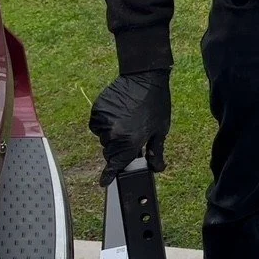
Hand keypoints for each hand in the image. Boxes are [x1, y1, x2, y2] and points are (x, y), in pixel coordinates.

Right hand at [89, 70, 170, 186]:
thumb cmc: (156, 103)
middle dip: (119, 149)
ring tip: (126, 120)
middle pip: (110, 152)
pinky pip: (97, 124)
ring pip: (103, 138)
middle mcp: (114, 135)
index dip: (109, 175)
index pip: (116, 165)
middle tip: (130, 135)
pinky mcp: (97, 110)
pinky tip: (117, 113)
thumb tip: (156, 169)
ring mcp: (103, 122)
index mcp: (130, 142)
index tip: (104, 182)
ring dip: (112, 135)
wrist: (144, 77)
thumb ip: (156, 152)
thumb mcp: (160, 130)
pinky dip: (104, 123)